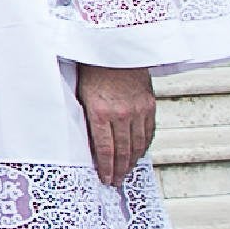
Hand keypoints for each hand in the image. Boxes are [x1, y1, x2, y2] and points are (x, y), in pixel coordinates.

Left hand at [75, 65, 157, 183]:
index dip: (106, 168)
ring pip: (137, 144)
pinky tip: (139, 153)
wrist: (114, 47)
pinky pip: (148, 131)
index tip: (105, 179)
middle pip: (122, 151)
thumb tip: (88, 141)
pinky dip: (144, 145)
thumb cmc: (92, 68)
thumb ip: (86, 118)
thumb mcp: (81, 94)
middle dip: (119, 170)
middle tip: (116, 181)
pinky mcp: (148, 104)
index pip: (105, 149)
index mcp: (100, 112)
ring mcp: (137, 109)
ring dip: (132, 161)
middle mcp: (121, 114)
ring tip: (126, 172)